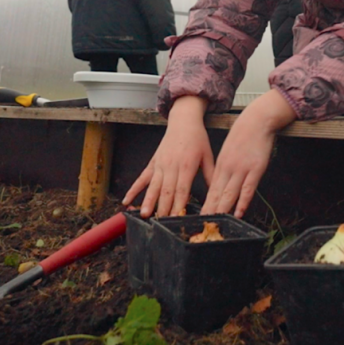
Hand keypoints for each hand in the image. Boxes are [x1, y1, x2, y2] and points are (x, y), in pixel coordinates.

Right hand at [124, 96, 212, 216]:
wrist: (183, 121)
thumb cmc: (198, 139)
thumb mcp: (209, 156)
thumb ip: (210, 175)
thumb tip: (217, 193)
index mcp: (187, 165)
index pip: (182, 189)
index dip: (179, 204)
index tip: (176, 218)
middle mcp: (171, 166)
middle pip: (166, 191)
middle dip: (163, 208)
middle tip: (160, 223)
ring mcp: (160, 165)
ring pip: (153, 187)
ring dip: (148, 202)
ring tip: (145, 215)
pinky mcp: (153, 163)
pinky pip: (141, 178)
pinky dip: (133, 190)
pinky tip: (126, 201)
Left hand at [201, 90, 296, 217]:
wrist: (256, 120)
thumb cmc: (244, 135)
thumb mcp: (229, 151)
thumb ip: (225, 168)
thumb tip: (220, 184)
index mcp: (220, 165)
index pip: (210, 189)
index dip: (205, 203)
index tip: (199, 215)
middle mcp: (228, 169)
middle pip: (216, 194)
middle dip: (209, 210)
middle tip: (202, 224)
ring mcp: (241, 170)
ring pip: (229, 193)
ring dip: (222, 209)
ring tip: (215, 222)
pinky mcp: (255, 169)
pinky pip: (247, 189)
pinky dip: (242, 202)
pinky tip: (239, 213)